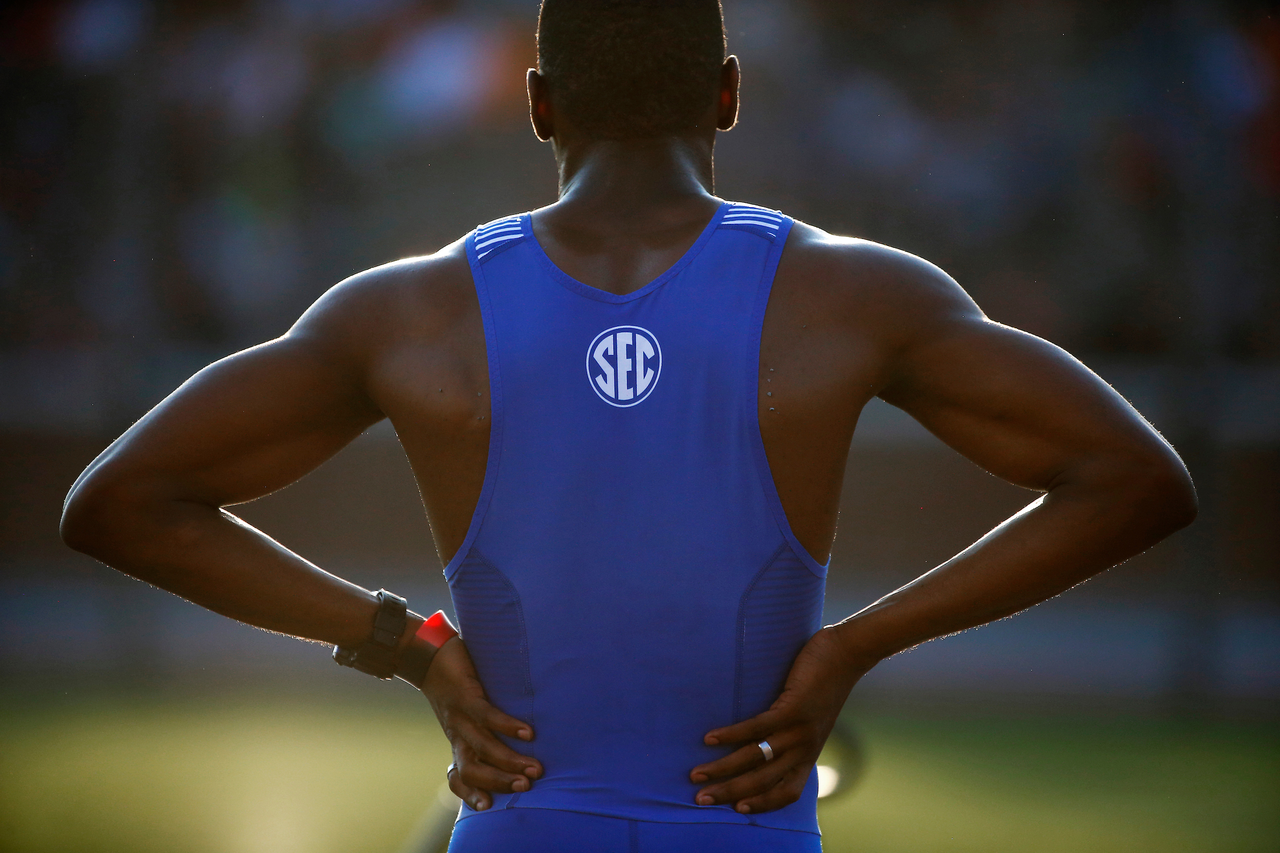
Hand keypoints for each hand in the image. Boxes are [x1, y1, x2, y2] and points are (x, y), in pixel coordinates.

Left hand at [422, 637, 542, 810]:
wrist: (425, 655)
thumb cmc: (453, 685)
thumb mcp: (464, 713)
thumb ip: (482, 728)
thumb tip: (517, 740)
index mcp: (458, 742)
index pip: (457, 777)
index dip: (469, 794)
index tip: (488, 807)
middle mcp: (457, 734)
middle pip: (472, 769)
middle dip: (499, 782)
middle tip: (526, 786)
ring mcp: (460, 716)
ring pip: (482, 747)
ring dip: (509, 761)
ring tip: (534, 768)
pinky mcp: (466, 696)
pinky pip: (487, 716)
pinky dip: (508, 726)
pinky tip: (528, 733)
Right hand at [690, 626, 868, 813]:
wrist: (847, 655)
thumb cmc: (825, 685)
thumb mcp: (812, 720)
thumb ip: (792, 735)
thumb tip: (762, 740)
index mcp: (809, 754)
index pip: (788, 792)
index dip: (762, 804)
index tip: (737, 809)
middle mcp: (804, 748)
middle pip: (763, 781)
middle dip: (730, 793)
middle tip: (701, 799)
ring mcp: (799, 730)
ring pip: (755, 758)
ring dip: (722, 769)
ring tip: (697, 774)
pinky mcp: (793, 708)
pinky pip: (757, 728)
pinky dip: (731, 735)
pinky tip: (710, 738)